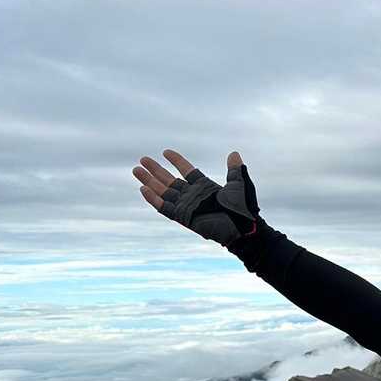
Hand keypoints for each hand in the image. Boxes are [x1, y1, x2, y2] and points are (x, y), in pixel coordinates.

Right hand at [132, 149, 263, 247]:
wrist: (243, 228)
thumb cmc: (244, 209)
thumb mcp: (239, 184)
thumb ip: (235, 169)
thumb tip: (234, 154)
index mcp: (205, 186)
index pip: (187, 171)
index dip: (177, 161)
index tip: (166, 152)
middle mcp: (193, 195)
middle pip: (170, 180)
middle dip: (156, 170)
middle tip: (142, 160)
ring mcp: (187, 206)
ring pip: (164, 192)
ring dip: (150, 182)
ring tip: (137, 170)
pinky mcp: (183, 217)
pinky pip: (164, 208)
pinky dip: (154, 199)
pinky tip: (143, 189)